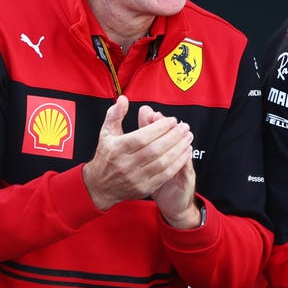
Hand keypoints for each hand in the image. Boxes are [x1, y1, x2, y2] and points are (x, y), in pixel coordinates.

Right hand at [82, 95, 194, 211]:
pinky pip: (165, 175)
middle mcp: (126, 164)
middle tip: (185, 127)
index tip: (172, 120)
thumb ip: (115, 115)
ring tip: (188, 138)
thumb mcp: (106, 134)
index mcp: (117, 149)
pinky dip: (178, 163)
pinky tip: (186, 153)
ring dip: (179, 149)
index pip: (142, 137)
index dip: (160, 128)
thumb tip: (123, 99)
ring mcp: (135, 178)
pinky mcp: (144, 188)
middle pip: (155, 149)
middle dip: (173, 137)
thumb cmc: (106, 156)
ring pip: (162, 162)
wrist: (99, 186)